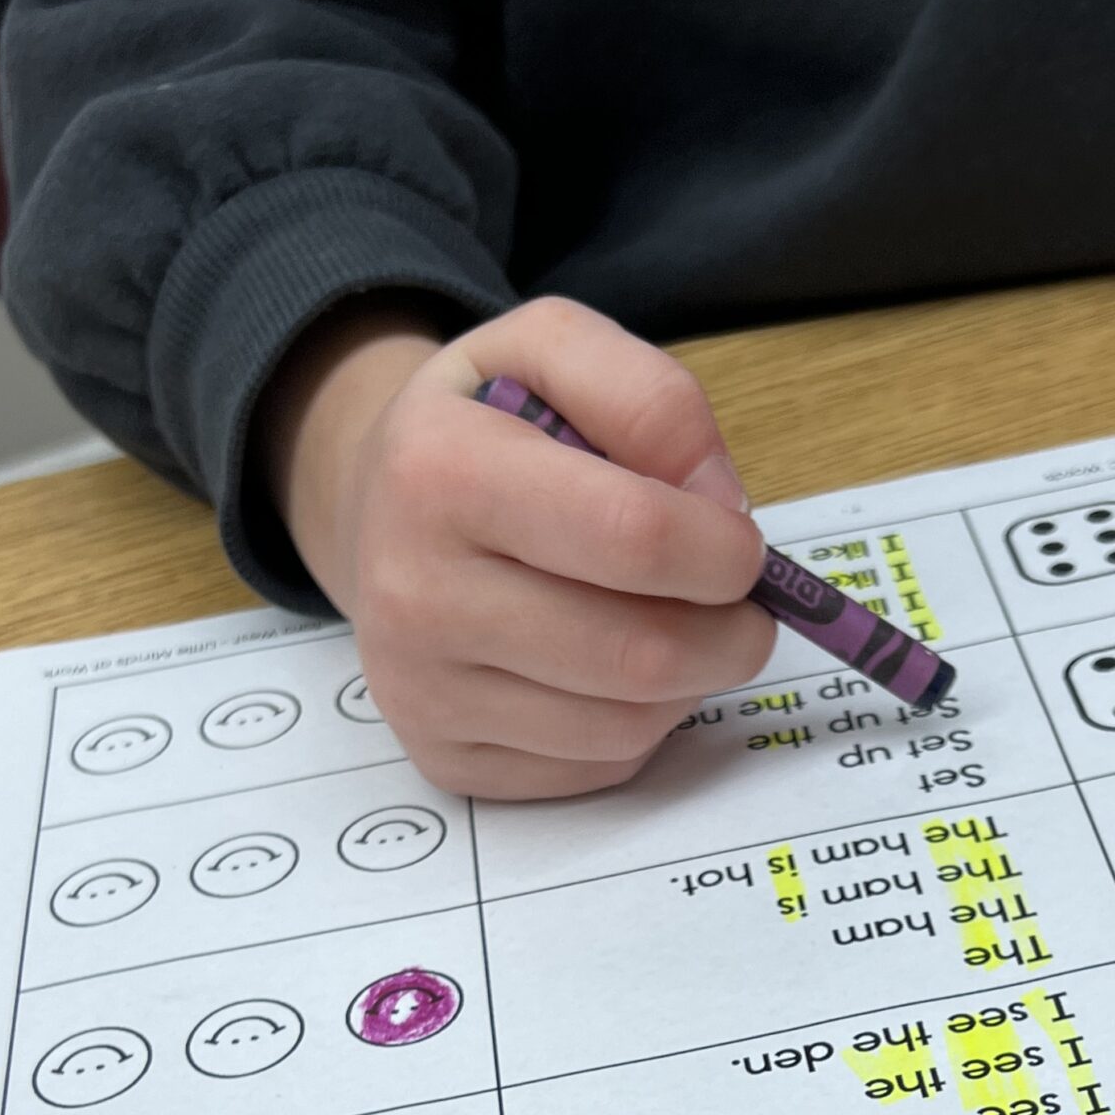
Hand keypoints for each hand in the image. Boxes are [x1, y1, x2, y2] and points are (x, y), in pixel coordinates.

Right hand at [260, 294, 771, 797]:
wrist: (373, 510)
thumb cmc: (482, 427)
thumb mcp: (550, 348)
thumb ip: (650, 396)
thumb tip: (720, 508)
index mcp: (440, 471)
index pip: (634, 536)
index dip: (723, 550)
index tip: (742, 547)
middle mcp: (415, 594)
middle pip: (639, 654)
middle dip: (730, 635)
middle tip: (741, 607)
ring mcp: (424, 692)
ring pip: (626, 725)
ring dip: (688, 683)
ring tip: (676, 628)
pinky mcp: (446, 759)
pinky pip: (595, 766)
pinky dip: (639, 725)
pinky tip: (616, 673)